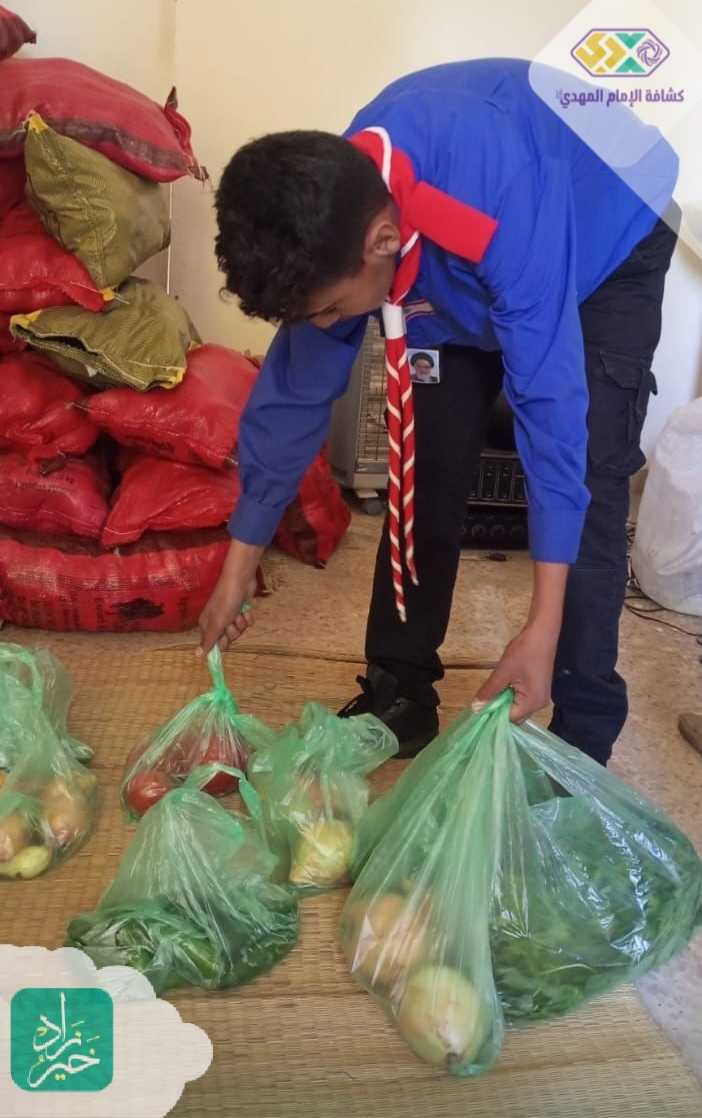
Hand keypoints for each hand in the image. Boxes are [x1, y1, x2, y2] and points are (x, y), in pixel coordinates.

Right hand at [197, 540, 262, 655]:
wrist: (240, 580)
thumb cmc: (226, 601)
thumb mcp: (216, 623)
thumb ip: (208, 641)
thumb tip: (197, 656)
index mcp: (207, 625)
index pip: (215, 644)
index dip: (222, 642)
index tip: (226, 637)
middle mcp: (218, 621)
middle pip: (229, 638)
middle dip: (233, 631)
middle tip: (231, 620)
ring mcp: (230, 616)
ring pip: (240, 630)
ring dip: (241, 622)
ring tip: (238, 612)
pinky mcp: (241, 610)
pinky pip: (247, 622)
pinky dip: (248, 616)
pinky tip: (245, 608)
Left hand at [473, 622, 558, 721]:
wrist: (542, 633)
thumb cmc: (524, 651)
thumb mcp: (503, 672)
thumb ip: (489, 691)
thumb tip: (476, 707)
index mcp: (532, 703)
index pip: (509, 719)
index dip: (493, 715)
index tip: (479, 709)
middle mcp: (539, 704)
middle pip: (515, 715)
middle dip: (499, 709)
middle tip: (484, 699)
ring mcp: (540, 697)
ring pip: (518, 707)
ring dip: (504, 701)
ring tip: (493, 690)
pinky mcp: (539, 689)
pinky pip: (523, 699)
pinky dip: (511, 695)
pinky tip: (503, 685)